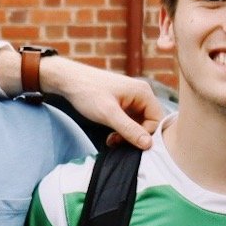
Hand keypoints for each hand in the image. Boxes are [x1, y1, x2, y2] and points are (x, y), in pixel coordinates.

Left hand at [38, 56, 161, 148]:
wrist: (68, 80)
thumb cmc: (87, 92)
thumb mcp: (108, 114)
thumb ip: (129, 130)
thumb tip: (148, 145)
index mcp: (143, 92)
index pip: (157, 120)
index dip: (145, 135)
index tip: (127, 142)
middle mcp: (141, 94)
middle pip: (149, 123)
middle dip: (135, 136)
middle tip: (117, 142)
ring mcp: (132, 98)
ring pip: (139, 124)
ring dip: (127, 135)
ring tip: (112, 140)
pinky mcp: (123, 103)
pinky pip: (130, 121)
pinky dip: (122, 130)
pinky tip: (110, 135)